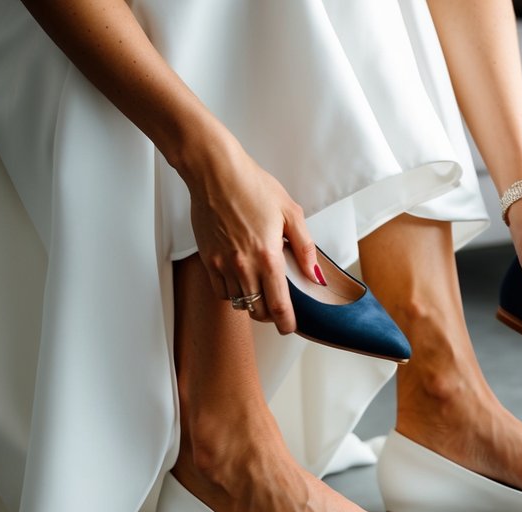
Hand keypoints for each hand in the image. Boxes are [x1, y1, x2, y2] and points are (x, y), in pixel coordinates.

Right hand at [179, 136, 320, 332]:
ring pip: (238, 302)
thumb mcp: (291, 213)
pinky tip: (241, 278)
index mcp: (267, 256)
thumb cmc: (252, 186)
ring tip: (260, 287)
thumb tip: (315, 275)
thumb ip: (305, 248)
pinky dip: (232, 291)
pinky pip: (220, 290)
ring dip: (251, 302)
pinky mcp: (206, 259)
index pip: (278, 305)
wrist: (215, 173)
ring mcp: (222, 264)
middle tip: (278, 305)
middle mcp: (243, 266)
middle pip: (257, 311)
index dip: (286, 323)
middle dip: (270, 314)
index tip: (290, 327)